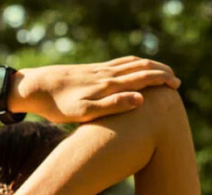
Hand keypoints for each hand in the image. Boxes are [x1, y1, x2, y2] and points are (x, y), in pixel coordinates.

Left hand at [14, 56, 179, 122]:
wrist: (35, 87)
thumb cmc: (57, 107)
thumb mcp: (84, 113)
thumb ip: (113, 106)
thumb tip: (141, 99)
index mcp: (108, 85)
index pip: (143, 78)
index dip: (162, 80)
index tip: (176, 86)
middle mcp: (106, 74)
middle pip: (140, 67)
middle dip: (161, 72)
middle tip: (176, 81)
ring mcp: (99, 70)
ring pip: (131, 63)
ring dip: (149, 67)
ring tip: (161, 74)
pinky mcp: (91, 70)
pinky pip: (119, 63)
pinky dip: (134, 64)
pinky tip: (134, 69)